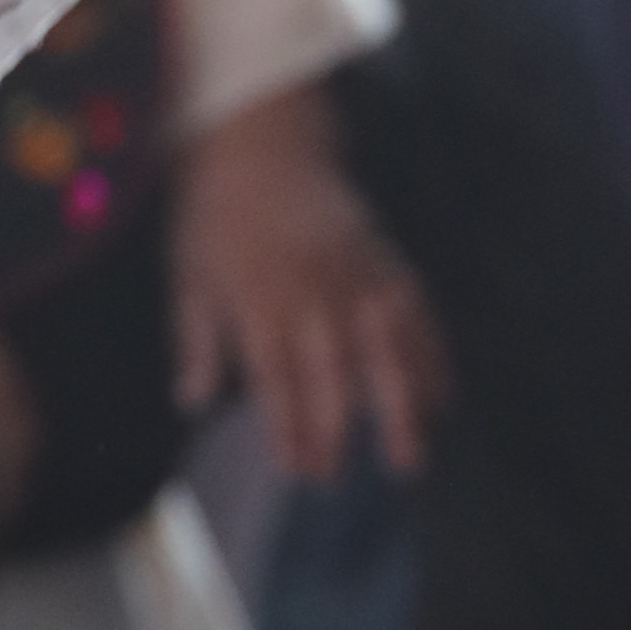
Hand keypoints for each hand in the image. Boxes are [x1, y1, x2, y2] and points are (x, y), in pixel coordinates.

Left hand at [172, 82, 443, 481]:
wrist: (263, 148)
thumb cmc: (216, 219)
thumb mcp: (190, 276)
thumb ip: (198, 342)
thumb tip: (191, 403)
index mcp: (258, 298)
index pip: (276, 378)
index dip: (288, 428)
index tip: (295, 471)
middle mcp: (310, 291)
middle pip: (331, 373)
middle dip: (335, 431)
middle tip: (337, 481)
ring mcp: (353, 275)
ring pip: (384, 350)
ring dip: (398, 407)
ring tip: (409, 456)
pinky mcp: (383, 260)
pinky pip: (415, 315)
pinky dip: (430, 357)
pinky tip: (440, 398)